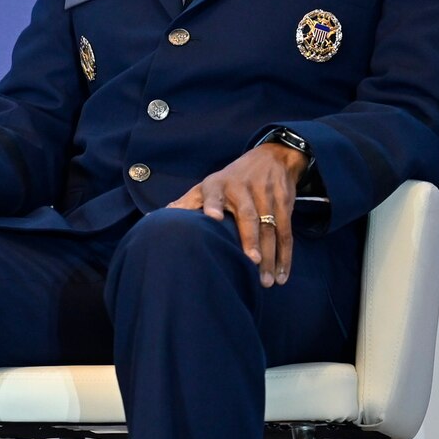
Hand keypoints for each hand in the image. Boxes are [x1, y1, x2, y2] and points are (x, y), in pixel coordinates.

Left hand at [170, 143, 306, 286]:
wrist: (271, 157)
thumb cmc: (230, 179)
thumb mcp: (206, 186)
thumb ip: (185, 204)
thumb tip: (152, 221)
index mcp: (218, 185)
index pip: (213, 194)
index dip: (213, 205)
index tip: (213, 218)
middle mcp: (242, 188)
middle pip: (248, 215)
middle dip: (250, 238)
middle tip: (251, 261)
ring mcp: (266, 194)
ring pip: (270, 227)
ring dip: (270, 255)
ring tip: (266, 281)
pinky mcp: (284, 202)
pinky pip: (285, 231)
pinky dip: (285, 255)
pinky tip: (280, 275)